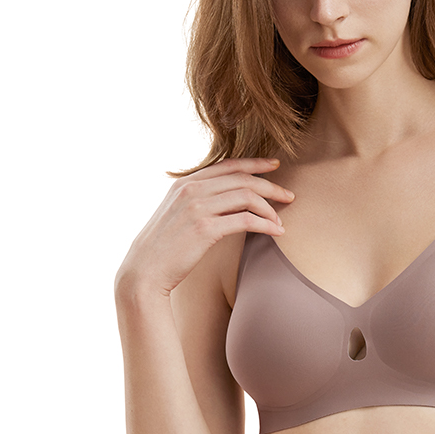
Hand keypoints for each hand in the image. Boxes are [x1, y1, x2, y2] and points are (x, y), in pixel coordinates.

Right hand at [116, 157, 294, 296]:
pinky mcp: (205, 228)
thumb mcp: (177, 213)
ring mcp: (198, 207)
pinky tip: (276, 231)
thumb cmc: (164, 247)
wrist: (145, 270)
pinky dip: (266, 225)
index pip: (228, 165)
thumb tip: (224, 199)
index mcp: (186, 182)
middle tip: (289, 195)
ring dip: (270, 208)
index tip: (276, 165)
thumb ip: (197, 200)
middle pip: (243, 179)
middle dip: (271, 185)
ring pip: (247, 196)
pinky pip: (246, 220)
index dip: (255, 163)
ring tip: (281, 220)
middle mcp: (192, 189)